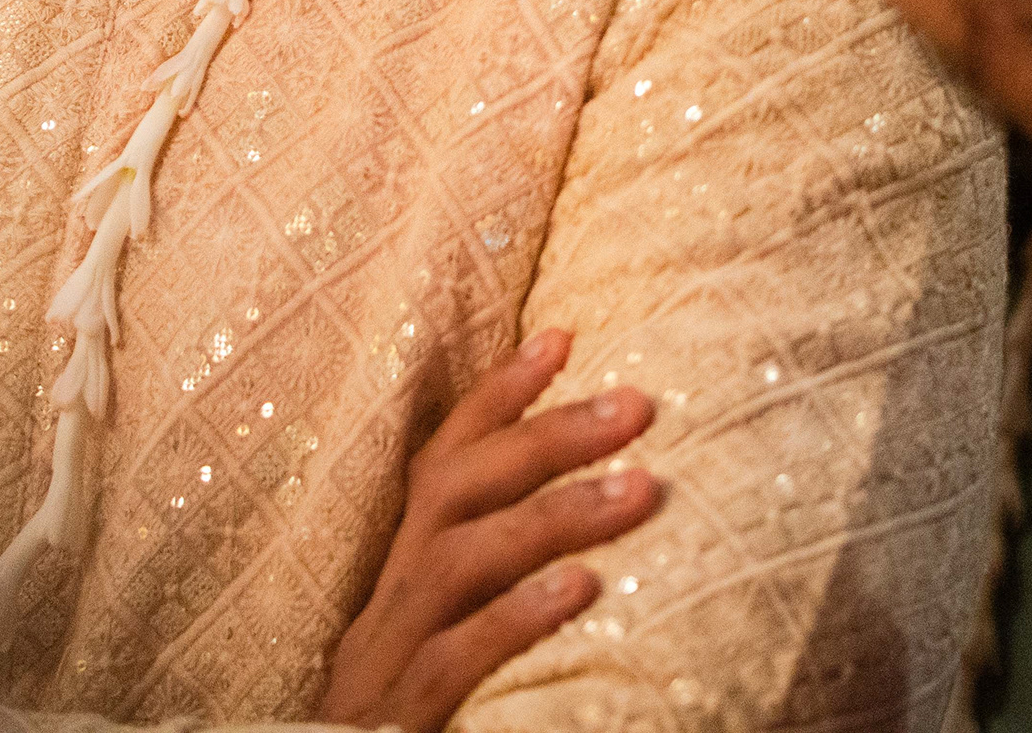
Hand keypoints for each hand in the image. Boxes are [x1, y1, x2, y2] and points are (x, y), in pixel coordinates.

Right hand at [316, 330, 659, 732]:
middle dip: (546, 434)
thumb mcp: (439, 638)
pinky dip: (518, 615)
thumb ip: (485, 581)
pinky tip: (584, 589)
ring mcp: (389, 653)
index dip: (497, 393)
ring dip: (553, 513)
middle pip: (456, 488)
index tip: (563, 335)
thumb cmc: (400, 715)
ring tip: (642, 489)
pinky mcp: (400, 713)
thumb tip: (579, 527)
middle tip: (639, 403)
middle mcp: (390, 593)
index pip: (441, 457)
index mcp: (399, 568)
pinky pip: (457, 656)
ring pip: (460, 557)